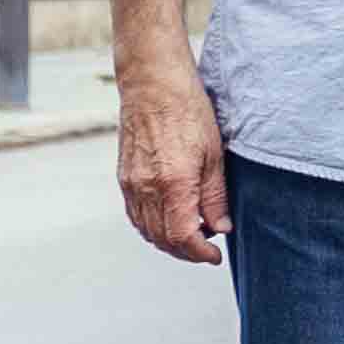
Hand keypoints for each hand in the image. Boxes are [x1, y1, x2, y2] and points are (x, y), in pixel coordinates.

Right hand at [116, 47, 229, 265]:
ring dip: (168, 241)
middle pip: (162, 239)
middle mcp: (146, 189)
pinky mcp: (124, 177)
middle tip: (207, 249)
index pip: (182, 236)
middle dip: (185, 251)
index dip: (199, 253)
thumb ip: (215, 196)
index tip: (214, 257)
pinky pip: (135, 214)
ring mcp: (131, 184)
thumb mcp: (214, 155)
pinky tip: (170, 220)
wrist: (153, 86)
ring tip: (193, 235)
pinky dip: (152, 226)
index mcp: (173, 184)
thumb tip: (220, 227)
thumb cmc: (188, 112)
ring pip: (146, 229)